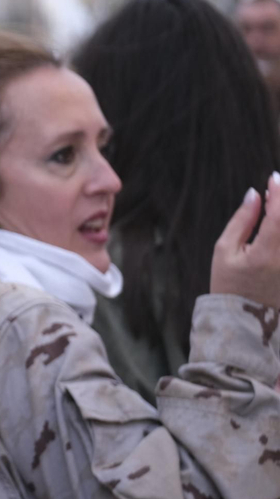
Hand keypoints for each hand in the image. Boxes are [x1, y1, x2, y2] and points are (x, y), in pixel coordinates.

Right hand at [210, 172, 279, 309]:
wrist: (244, 320)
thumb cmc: (229, 284)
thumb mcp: (224, 250)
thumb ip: (241, 221)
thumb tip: (253, 195)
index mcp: (266, 254)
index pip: (279, 216)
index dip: (279, 194)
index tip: (274, 178)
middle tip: (278, 186)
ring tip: (276, 203)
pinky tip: (277, 220)